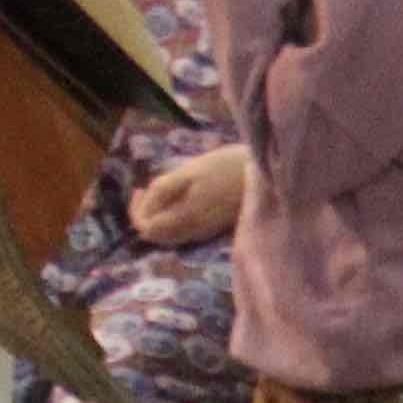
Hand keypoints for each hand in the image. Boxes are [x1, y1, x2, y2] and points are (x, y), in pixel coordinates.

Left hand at [128, 144, 248, 246]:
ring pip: (172, 234)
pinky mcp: (216, 226)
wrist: (266, 172)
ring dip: (159, 217)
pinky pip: (186, 230)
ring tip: (161, 193)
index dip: (136, 211)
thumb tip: (143, 211)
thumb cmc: (226, 166)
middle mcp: (195, 231)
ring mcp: (207, 230)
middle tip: (145, 191)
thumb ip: (163, 191)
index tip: (138, 189)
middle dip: (145, 215)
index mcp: (186, 218)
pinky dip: (174, 218)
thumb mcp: (189, 172)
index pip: (148, 230)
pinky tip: (180, 197)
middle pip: (158, 236)